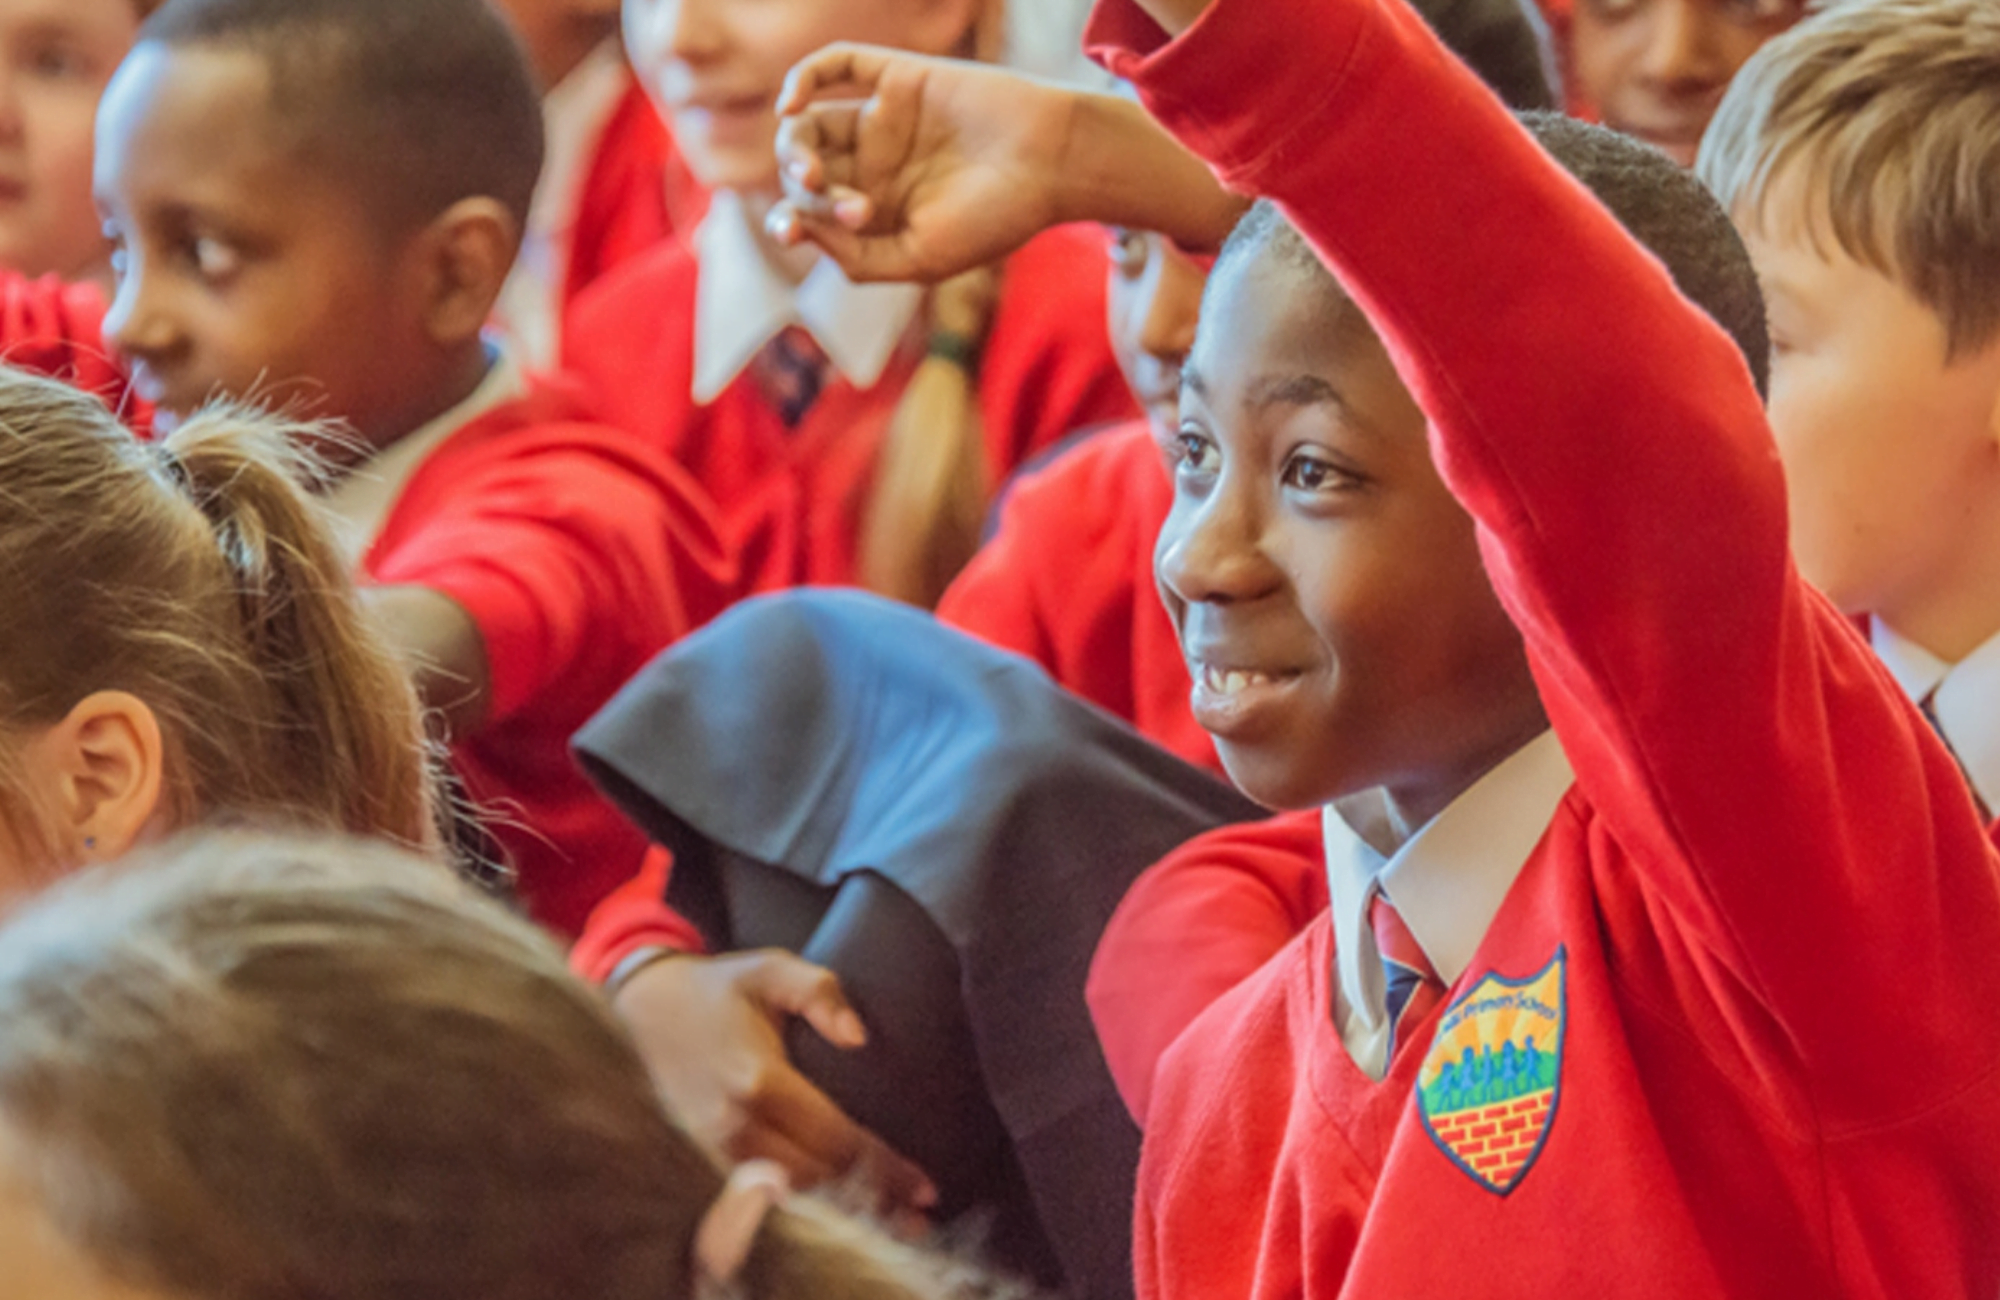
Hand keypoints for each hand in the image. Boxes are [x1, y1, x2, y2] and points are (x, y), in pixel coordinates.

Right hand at [612, 949, 938, 1216]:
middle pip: (819, 1182)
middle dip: (872, 1200)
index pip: (838, 1141)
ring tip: (889, 1220)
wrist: (640, 1006)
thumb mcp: (771, 970)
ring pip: (789, 1198)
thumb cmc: (716, 988)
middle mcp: (734, 1125)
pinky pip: (758, 1197)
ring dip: (840, 1211)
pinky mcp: (699, 1160)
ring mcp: (712, 1150)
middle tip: (917, 1212)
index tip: (925, 1187)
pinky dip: (799, 1207)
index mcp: (759, 1080)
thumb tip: (858, 1037)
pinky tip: (832, 1210)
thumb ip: (821, 991)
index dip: (887, 1169)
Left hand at [770, 44, 1248, 281]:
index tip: (789, 230)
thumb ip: (856, 258)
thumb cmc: (996, 219)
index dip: (790, 222)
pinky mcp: (898, 77)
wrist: (1052, 163)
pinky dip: (803, 77)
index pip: (813, 213)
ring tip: (814, 171)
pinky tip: (792, 104)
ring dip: (795, 145)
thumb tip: (797, 227)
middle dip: (800, 186)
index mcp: (880, 212)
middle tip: (829, 194)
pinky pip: (836, 65)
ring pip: (810, 121)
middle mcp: (876, 165)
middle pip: (806, 167)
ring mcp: (884, 119)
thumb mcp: (920, 260)